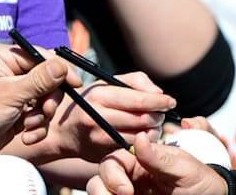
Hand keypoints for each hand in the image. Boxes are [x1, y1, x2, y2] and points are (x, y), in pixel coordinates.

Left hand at [0, 42, 81, 150]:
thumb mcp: (10, 94)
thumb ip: (39, 79)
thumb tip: (62, 65)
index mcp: (3, 56)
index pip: (41, 56)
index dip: (60, 70)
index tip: (74, 84)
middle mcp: (8, 70)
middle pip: (47, 78)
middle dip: (48, 99)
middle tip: (45, 111)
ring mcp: (13, 90)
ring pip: (45, 97)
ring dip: (42, 115)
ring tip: (29, 126)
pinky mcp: (17, 109)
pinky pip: (38, 113)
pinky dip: (36, 126)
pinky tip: (26, 135)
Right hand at [44, 72, 178, 162]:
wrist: (64, 131)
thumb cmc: (92, 101)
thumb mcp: (108, 83)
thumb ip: (136, 81)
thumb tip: (159, 94)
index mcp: (100, 95)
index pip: (138, 100)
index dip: (159, 101)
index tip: (171, 101)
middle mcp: (97, 117)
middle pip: (141, 119)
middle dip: (158, 116)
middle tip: (163, 113)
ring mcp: (99, 138)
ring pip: (140, 136)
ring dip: (154, 130)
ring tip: (155, 123)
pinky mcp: (102, 154)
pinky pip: (132, 148)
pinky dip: (144, 142)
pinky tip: (145, 135)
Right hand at [86, 133, 229, 194]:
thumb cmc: (202, 181)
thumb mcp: (185, 168)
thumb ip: (160, 156)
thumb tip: (139, 138)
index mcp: (144, 159)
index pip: (116, 159)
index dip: (113, 173)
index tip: (125, 190)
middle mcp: (133, 175)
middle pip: (103, 175)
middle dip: (103, 187)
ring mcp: (131, 191)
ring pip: (100, 190)